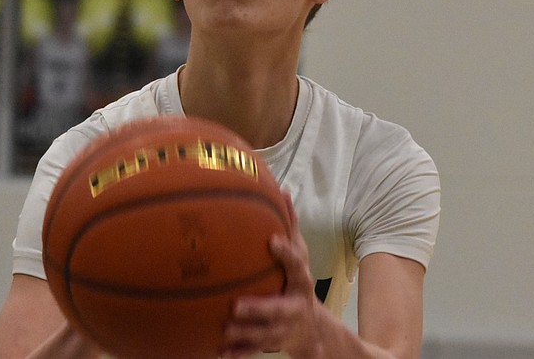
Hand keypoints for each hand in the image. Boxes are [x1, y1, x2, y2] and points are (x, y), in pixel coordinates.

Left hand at [222, 192, 323, 357]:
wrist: (314, 330)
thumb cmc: (297, 284)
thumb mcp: (300, 257)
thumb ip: (291, 227)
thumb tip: (282, 191)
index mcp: (301, 282)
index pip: (297, 265)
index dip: (286, 253)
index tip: (272, 240)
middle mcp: (294, 307)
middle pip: (278, 309)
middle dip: (259, 309)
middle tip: (236, 305)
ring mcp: (283, 329)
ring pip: (264, 335)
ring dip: (244, 334)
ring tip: (224, 329)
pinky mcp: (272, 343)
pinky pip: (253, 350)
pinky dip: (237, 352)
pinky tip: (219, 352)